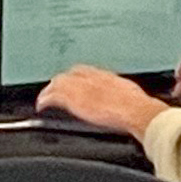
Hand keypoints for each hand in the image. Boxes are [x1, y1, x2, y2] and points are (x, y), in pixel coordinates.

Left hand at [35, 66, 168, 136]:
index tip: (71, 80)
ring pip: (57, 83)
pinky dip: (44, 100)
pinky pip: (53, 97)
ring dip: (50, 90)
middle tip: (54, 88)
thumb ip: (123, 93)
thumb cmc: (139, 106)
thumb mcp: (131, 93)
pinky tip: (41, 105)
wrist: (136, 111)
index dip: (74, 76)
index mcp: (104, 75)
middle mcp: (90, 78)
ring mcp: (81, 88)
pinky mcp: (74, 100)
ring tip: (45, 96)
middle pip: (68, 75)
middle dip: (60, 81)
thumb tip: (129, 101)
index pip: (82, 70)